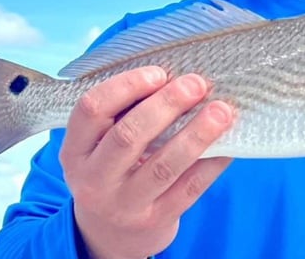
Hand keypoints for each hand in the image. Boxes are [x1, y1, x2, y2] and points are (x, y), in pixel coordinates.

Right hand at [58, 67, 234, 258]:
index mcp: (76, 151)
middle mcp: (94, 179)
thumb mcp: (102, 144)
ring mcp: (124, 204)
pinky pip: (190, 187)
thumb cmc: (115, 168)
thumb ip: (127, 113)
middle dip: (166, 104)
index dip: (126, 86)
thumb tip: (180, 77)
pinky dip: (213, 162)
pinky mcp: (155, 220)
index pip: (91, 109)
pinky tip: (229, 143)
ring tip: (221, 110)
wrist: (112, 232)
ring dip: (196, 134)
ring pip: (163, 166)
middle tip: (197, 84)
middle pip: (128, 136)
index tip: (160, 73)